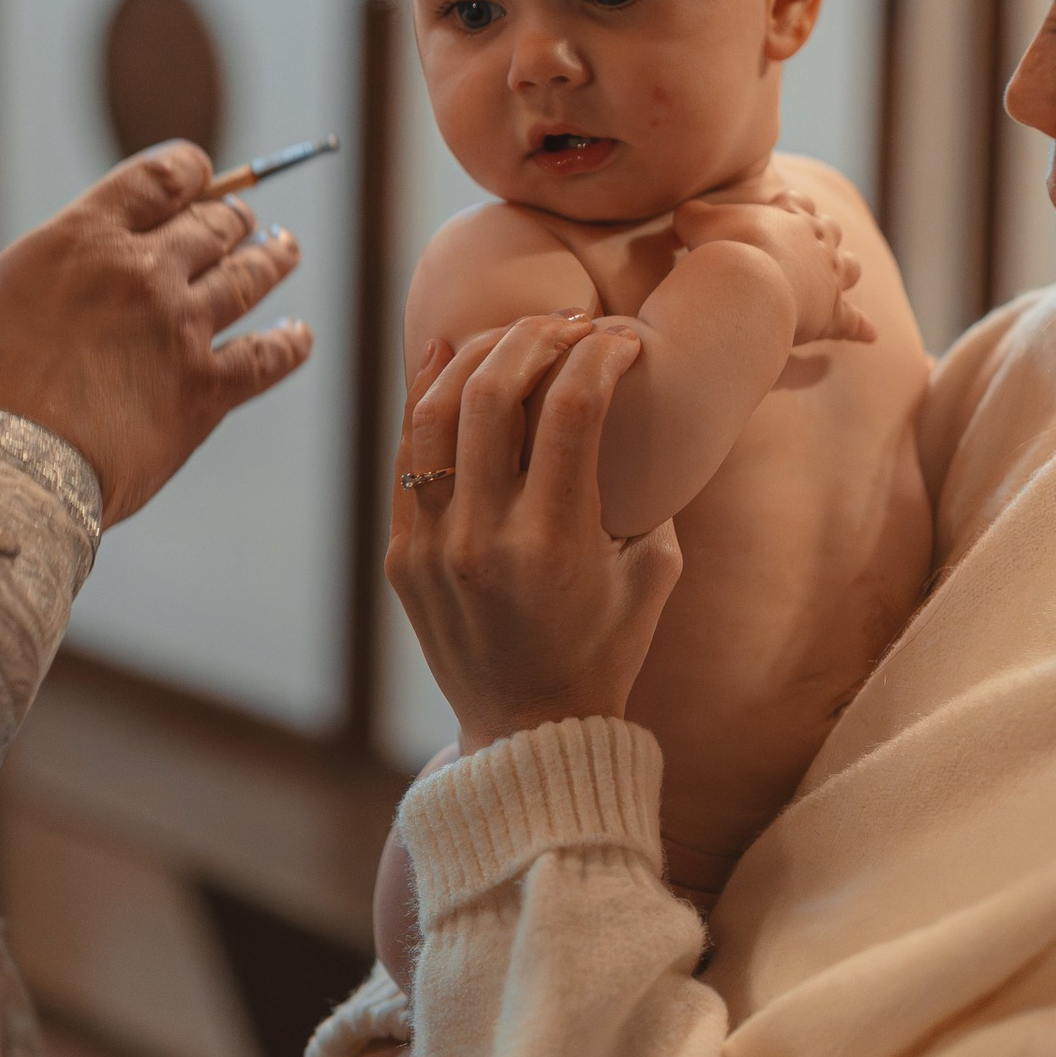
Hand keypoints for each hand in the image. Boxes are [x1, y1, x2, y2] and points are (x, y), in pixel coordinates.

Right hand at [0, 142, 310, 525]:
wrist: (1, 462)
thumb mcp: (7, 290)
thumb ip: (68, 263)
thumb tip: (105, 261)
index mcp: (88, 237)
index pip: (162, 176)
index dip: (192, 169)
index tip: (202, 174)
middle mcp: (144, 271)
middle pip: (213, 225)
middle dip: (230, 219)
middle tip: (241, 221)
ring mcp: (181, 328)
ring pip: (247, 277)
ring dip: (271, 259)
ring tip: (284, 250)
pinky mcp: (205, 389)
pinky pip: (267, 357)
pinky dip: (289, 343)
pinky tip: (298, 336)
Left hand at [386, 317, 682, 748]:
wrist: (530, 735)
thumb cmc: (607, 648)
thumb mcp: (653, 571)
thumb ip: (653, 489)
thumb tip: (653, 407)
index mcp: (556, 544)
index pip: (573, 408)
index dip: (601, 353)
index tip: (624, 340)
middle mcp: (485, 540)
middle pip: (495, 392)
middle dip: (538, 336)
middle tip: (572, 321)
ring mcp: (433, 548)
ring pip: (435, 412)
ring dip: (479, 354)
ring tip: (518, 332)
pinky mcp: (402, 557)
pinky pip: (408, 455)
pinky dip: (426, 395)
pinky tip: (449, 351)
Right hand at [672, 189, 876, 346]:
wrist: (750, 283)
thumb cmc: (725, 247)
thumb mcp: (696, 221)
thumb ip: (692, 216)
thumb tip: (685, 216)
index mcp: (788, 214)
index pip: (796, 202)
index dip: (791, 206)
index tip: (784, 208)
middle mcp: (816, 241)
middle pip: (829, 230)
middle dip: (823, 234)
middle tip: (814, 241)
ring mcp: (829, 277)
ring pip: (849, 268)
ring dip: (846, 271)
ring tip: (842, 275)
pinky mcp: (833, 313)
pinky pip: (852, 322)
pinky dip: (862, 328)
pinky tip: (871, 336)